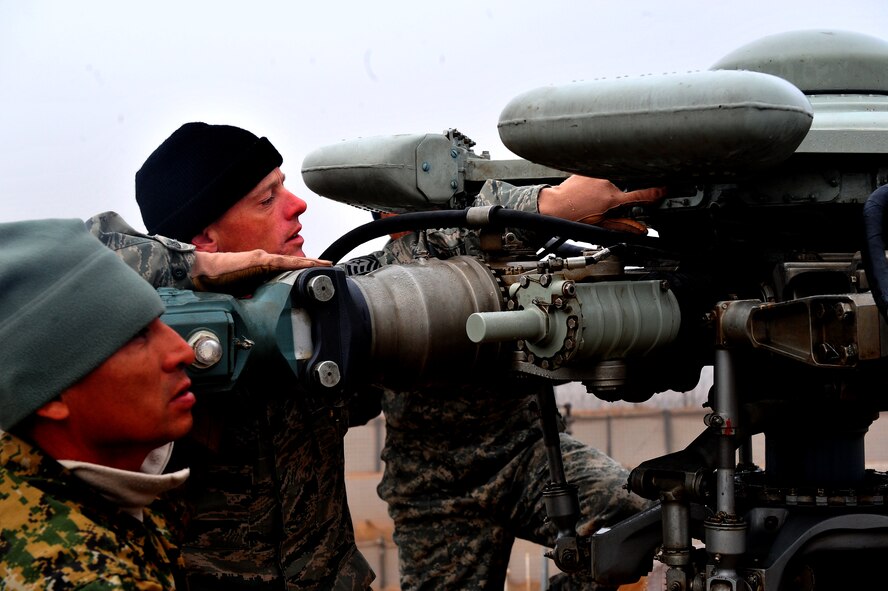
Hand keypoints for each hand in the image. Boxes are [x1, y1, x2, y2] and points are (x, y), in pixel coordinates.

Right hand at [191, 249, 331, 293]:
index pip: (287, 269)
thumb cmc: (220, 283)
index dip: (303, 270)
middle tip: (330, 267)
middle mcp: (265, 261)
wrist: (204, 273)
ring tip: (327, 264)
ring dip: (310, 263)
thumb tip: (267, 309)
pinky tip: (312, 264)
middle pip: (294, 263)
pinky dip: (299, 263)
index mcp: (262, 269)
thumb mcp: (244, 293)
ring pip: (293, 260)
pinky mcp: (260, 260)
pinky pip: (284, 262)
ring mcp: (263, 258)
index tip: (318, 273)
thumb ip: (257, 296)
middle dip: (313, 265)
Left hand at [538, 176, 665, 233]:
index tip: (664, 190)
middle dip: (616, 198)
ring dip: (604, 191)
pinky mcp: (589, 169)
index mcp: (612, 199)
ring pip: (610, 182)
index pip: (641, 196)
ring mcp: (598, 175)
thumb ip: (624, 226)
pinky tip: (585, 192)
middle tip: (601, 207)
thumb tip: (641, 230)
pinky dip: (595, 183)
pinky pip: (598, 175)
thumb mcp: (601, 225)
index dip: (655, 193)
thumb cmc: (574, 217)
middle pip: (622, 189)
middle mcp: (607, 184)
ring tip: (590, 200)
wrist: (554, 206)